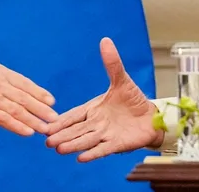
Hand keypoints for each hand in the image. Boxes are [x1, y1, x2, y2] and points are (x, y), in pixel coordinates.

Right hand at [0, 45, 57, 135]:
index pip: (24, 83)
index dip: (39, 92)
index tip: (51, 100)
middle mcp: (0, 84)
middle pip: (25, 98)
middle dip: (41, 109)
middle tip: (55, 118)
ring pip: (19, 110)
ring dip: (34, 120)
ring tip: (45, 128)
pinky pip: (4, 119)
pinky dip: (17, 126)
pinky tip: (28, 132)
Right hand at [45, 38, 161, 161]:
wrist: (151, 117)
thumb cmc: (133, 100)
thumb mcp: (122, 80)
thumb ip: (112, 63)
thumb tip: (105, 41)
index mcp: (93, 109)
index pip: (74, 115)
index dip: (61, 120)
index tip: (47, 124)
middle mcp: (96, 123)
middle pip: (76, 130)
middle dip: (62, 135)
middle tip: (47, 140)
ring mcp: (105, 135)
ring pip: (86, 140)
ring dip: (73, 144)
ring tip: (60, 149)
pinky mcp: (116, 144)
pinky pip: (102, 149)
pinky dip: (93, 153)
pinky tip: (81, 158)